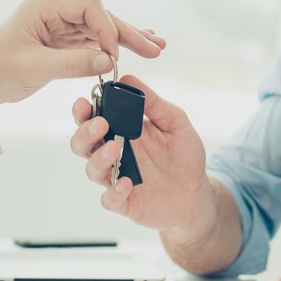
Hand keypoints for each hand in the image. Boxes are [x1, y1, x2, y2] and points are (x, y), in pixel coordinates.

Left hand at [0, 0, 165, 130]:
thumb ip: (72, 63)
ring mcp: (59, 27)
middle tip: (155, 48)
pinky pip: (93, 43)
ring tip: (155, 47)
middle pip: (100, 17)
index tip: (115, 54)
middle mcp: (54, 13)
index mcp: (43, 8)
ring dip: (127, 39)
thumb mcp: (33, 68)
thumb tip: (109, 61)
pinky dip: (113, 48)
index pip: (88, 6)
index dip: (107, 27)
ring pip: (100, 30)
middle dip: (127, 32)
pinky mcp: (61, 43)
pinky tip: (134, 49)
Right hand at [69, 76, 214, 232]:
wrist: (196, 193)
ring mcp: (117, 178)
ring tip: (115, 148)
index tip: (85, 102)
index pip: (93, 118)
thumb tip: (129, 78)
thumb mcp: (176, 123)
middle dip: (85, 132)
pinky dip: (113, 193)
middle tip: (100, 124)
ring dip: (98, 159)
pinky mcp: (125, 202)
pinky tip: (126, 184)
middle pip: (83, 143)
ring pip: (92, 170)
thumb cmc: (184, 156)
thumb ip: (154, 103)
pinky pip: (109, 200)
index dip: (84, 110)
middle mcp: (113, 154)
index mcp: (121, 131)